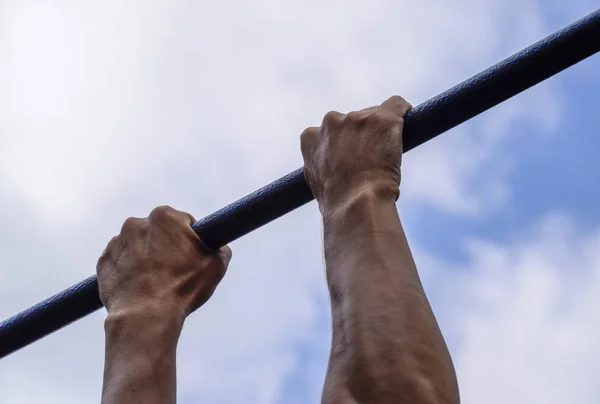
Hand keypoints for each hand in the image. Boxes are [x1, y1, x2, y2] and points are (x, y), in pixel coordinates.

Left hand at [96, 205, 231, 320]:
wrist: (145, 317)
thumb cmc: (181, 288)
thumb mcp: (216, 266)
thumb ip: (221, 249)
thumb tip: (219, 248)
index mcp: (165, 217)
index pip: (183, 222)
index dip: (190, 239)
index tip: (192, 256)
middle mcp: (137, 223)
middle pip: (158, 233)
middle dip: (166, 246)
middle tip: (175, 271)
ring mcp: (117, 242)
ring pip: (138, 246)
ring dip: (146, 258)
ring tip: (156, 283)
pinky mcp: (104, 262)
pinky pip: (121, 262)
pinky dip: (129, 271)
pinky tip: (140, 288)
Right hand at [300, 95, 411, 209]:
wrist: (356, 203)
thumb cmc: (339, 203)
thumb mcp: (318, 183)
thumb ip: (323, 167)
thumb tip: (335, 173)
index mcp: (311, 138)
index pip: (328, 130)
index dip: (341, 142)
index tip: (351, 154)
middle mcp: (331, 122)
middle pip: (351, 120)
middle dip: (361, 134)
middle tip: (372, 157)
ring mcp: (358, 118)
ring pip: (375, 116)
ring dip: (381, 131)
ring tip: (388, 157)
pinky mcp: (383, 118)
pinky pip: (397, 106)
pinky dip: (404, 112)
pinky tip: (411, 124)